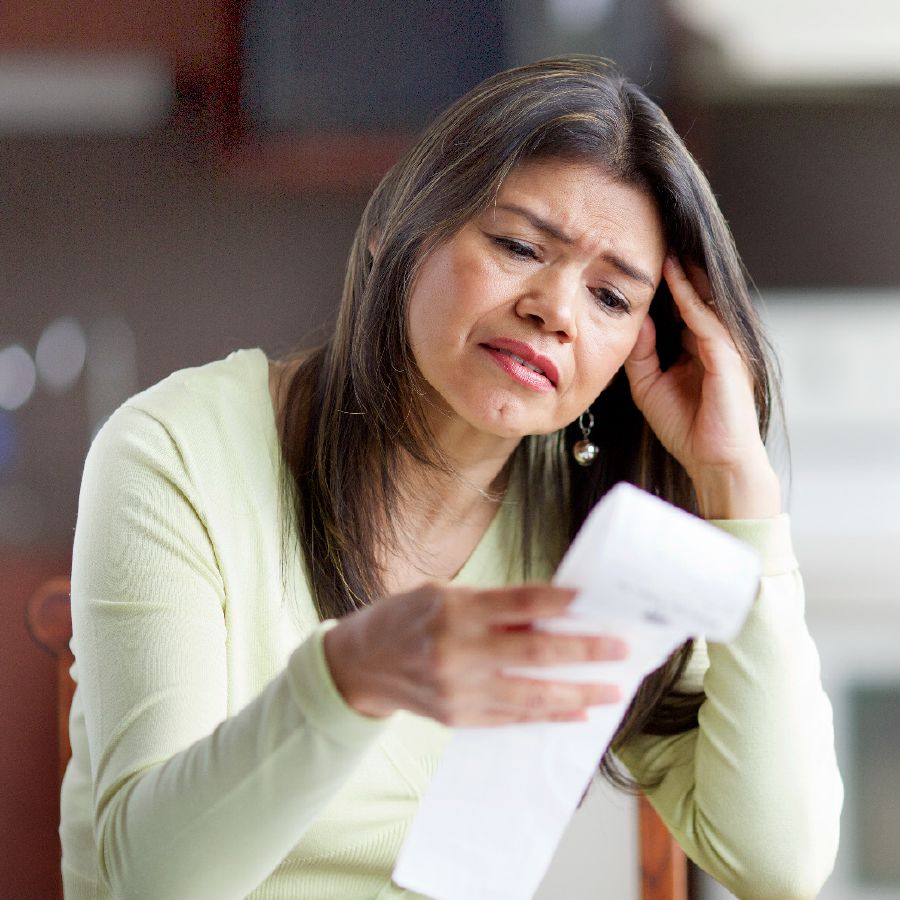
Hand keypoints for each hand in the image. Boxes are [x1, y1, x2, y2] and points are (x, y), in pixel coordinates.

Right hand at [323, 583, 626, 725]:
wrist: (362, 663)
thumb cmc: (408, 617)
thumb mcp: (445, 594)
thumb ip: (495, 606)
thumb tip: (554, 613)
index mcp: (454, 609)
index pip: (520, 603)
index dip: (561, 602)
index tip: (594, 601)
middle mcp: (457, 650)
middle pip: (534, 651)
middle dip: (584, 651)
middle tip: (621, 650)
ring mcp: (458, 690)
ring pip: (530, 694)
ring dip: (577, 692)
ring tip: (611, 690)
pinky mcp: (458, 717)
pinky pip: (512, 718)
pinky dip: (547, 716)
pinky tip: (576, 712)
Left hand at [624, 253, 780, 518]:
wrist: (714, 462)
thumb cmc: (686, 429)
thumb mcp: (649, 386)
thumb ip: (640, 353)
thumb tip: (635, 319)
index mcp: (695, 347)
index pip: (677, 307)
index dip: (658, 285)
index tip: (632, 261)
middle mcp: (712, 341)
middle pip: (691, 296)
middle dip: (671, 270)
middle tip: (646, 239)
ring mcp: (724, 346)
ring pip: (702, 299)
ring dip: (682, 272)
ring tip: (661, 243)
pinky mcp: (728, 356)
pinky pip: (705, 319)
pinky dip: (689, 296)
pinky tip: (672, 275)